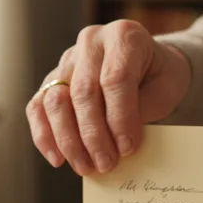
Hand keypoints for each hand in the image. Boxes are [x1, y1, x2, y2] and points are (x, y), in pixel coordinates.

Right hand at [26, 20, 190, 175]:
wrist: (149, 66)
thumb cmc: (158, 79)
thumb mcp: (164, 90)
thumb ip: (140, 111)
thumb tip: (116, 144)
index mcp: (124, 36)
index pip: (115, 78)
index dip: (120, 117)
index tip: (128, 148)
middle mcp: (91, 41)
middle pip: (83, 92)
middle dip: (94, 135)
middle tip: (107, 164)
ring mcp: (67, 59)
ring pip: (56, 100)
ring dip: (69, 140)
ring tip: (85, 166)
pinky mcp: (52, 79)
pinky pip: (37, 107)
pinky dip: (44, 135)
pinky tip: (57, 158)